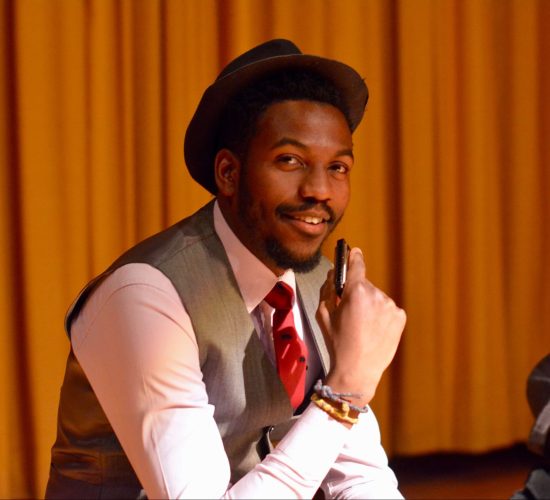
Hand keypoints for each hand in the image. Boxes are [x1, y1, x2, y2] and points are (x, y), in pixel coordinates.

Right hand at [316, 247, 405, 406]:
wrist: (357, 369)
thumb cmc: (337, 342)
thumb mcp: (323, 314)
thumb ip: (328, 289)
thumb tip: (335, 273)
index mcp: (355, 291)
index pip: (356, 264)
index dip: (353, 256)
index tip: (353, 251)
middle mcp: (376, 294)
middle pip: (364, 284)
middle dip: (357, 293)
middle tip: (350, 312)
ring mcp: (390, 306)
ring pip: (377, 297)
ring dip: (370, 305)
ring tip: (362, 326)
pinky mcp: (400, 317)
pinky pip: (388, 309)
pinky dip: (381, 315)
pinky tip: (373, 329)